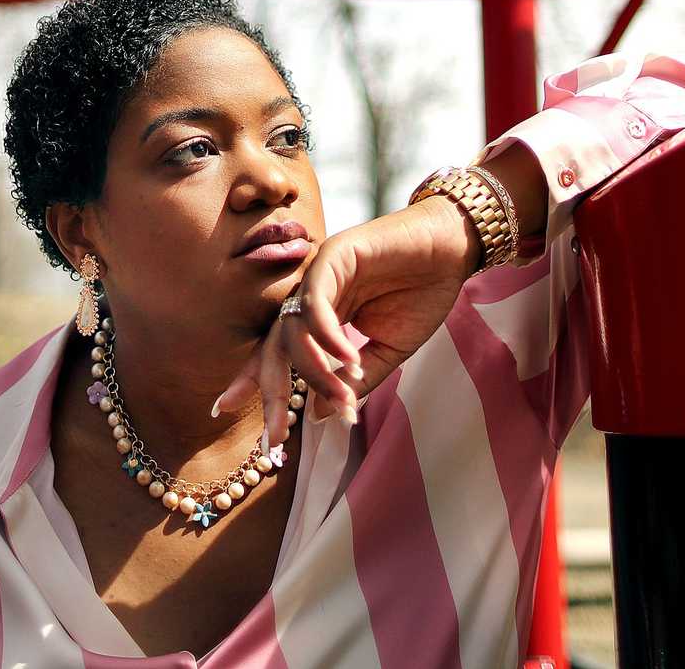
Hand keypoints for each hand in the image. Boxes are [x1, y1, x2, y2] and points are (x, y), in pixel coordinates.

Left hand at [216, 194, 478, 448]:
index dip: (257, 385)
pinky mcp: (333, 255)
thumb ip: (353, 381)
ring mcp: (319, 275)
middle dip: (272, 392)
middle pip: (274, 346)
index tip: (232, 417)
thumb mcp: (388, 352)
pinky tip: (350, 358)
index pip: (279, 355)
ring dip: (315, 370)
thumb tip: (316, 416)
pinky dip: (328, 336)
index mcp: (319, 318)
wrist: (452, 251)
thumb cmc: (422, 296)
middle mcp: (311, 297)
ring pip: (293, 329)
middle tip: (276, 433)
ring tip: (341, 398)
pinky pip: (316, 303)